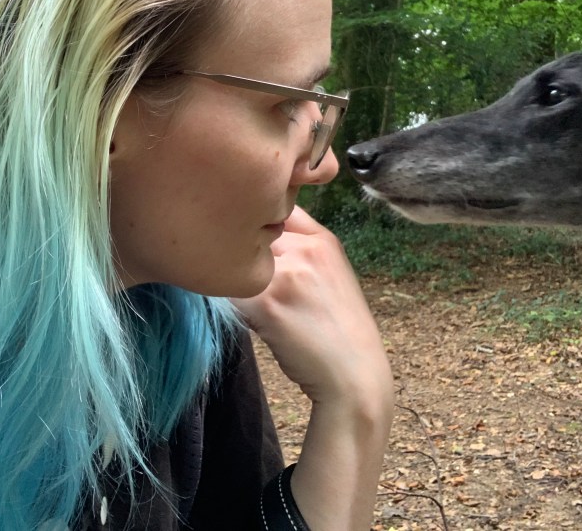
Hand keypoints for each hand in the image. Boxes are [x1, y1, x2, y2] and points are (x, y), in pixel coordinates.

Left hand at [232, 205, 389, 407]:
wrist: (353, 375)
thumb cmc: (339, 330)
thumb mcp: (331, 274)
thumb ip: (301, 249)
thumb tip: (256, 235)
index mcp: (324, 239)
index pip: (278, 206)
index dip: (258, 220)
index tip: (251, 240)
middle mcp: (307, 249)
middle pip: (251, 230)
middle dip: (239, 249)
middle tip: (239, 272)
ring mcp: (287, 273)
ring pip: (235, 258)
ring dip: (230, 275)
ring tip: (246, 298)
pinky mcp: (266, 302)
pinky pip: (227, 288)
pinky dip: (229, 301)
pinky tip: (248, 318)